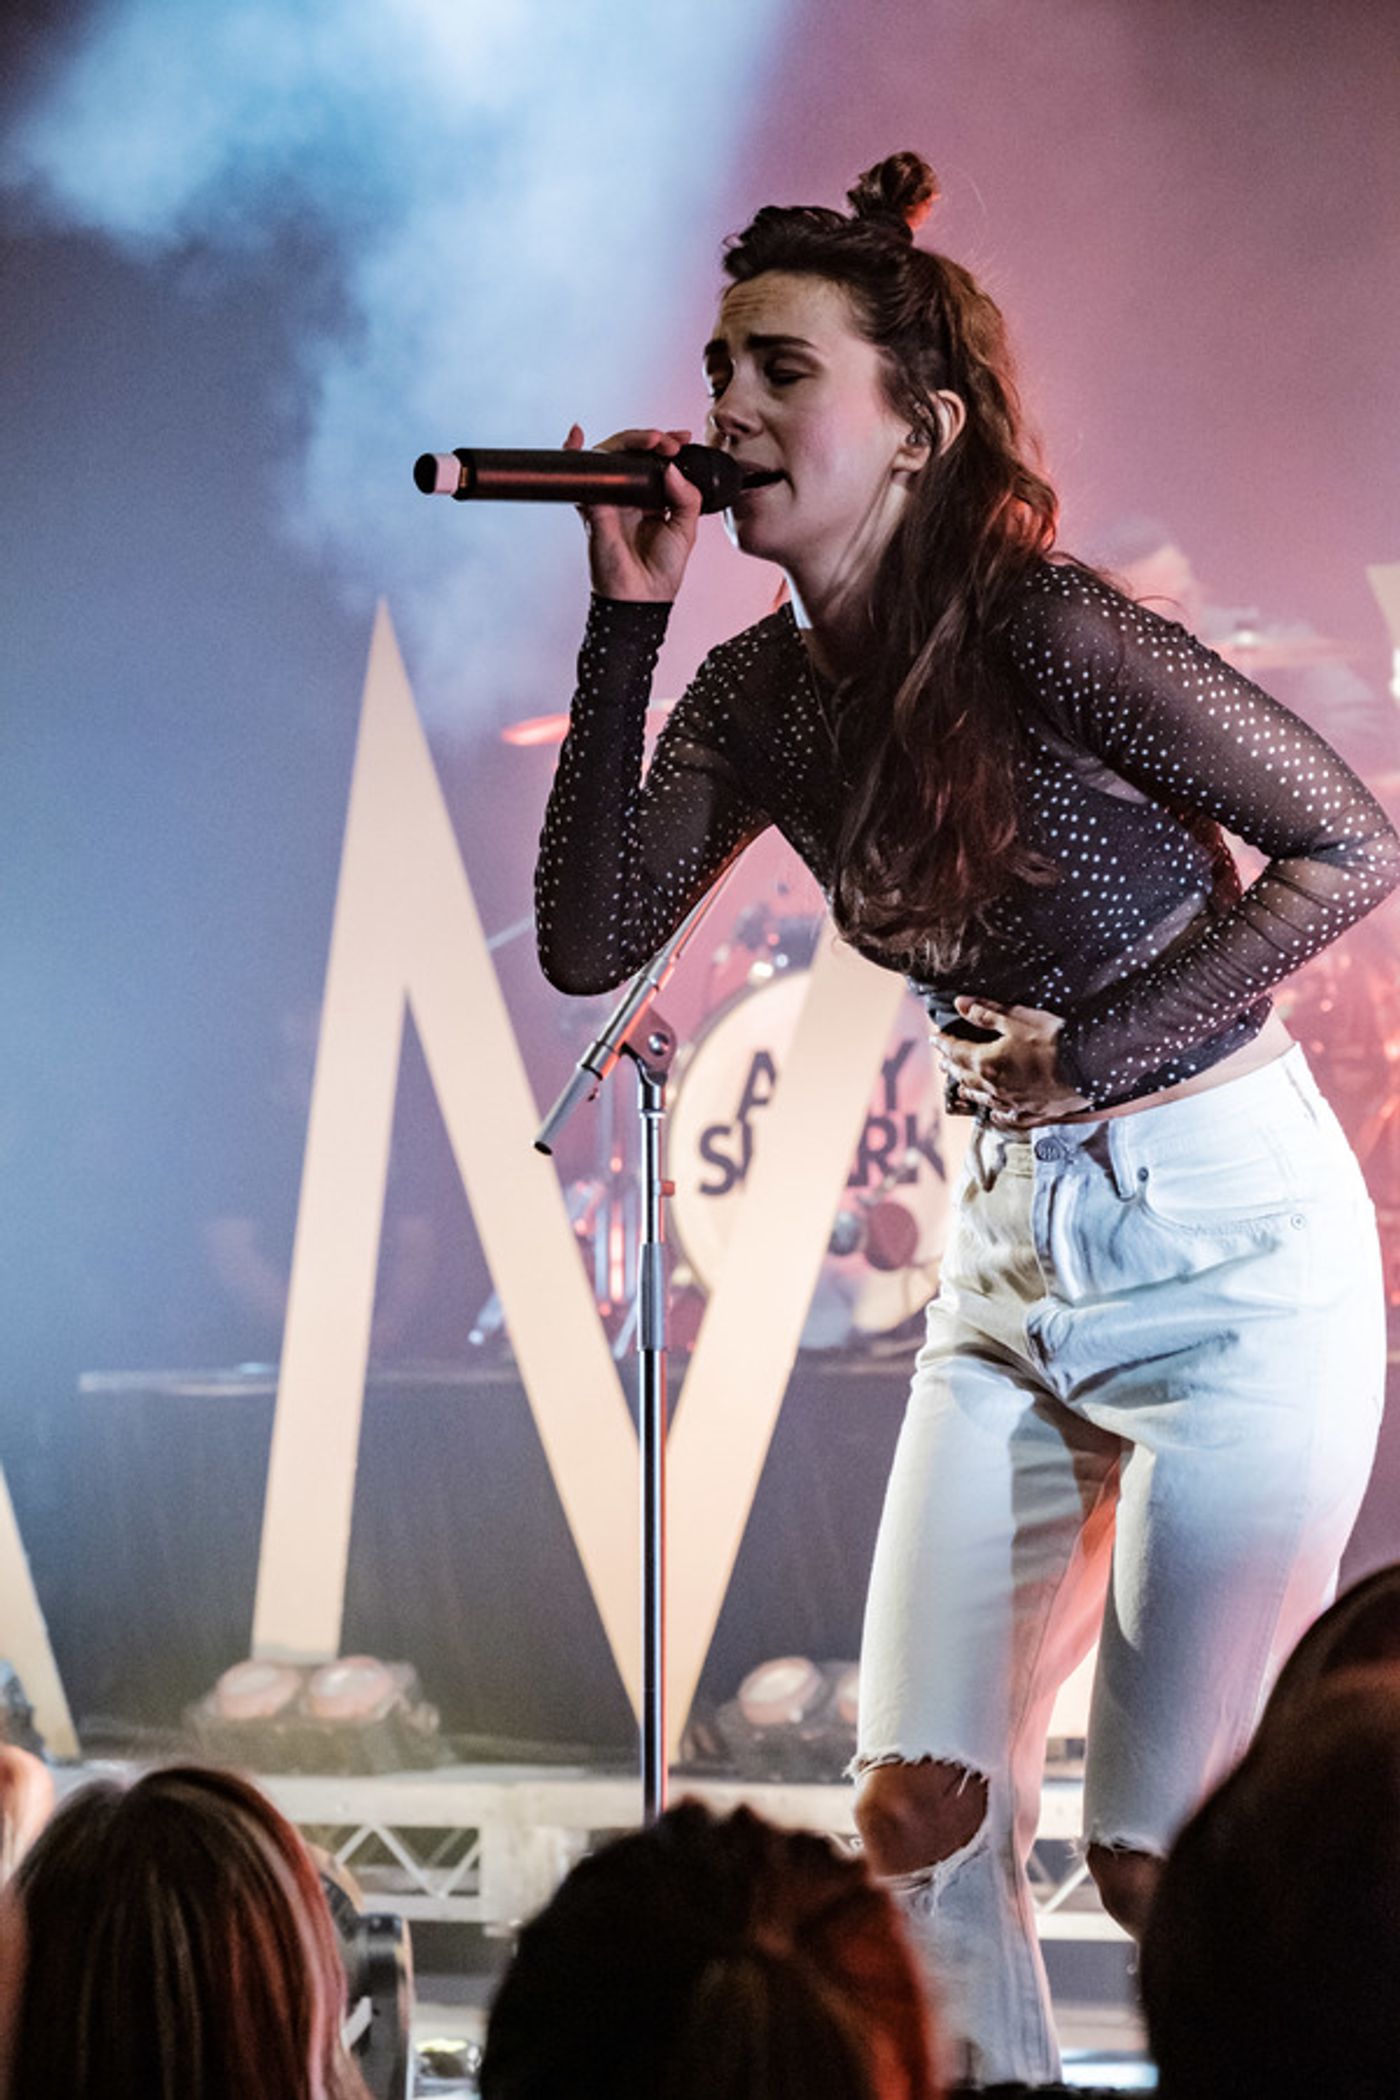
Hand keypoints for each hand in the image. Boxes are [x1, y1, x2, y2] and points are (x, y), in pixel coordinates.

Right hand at [565, 423, 701, 603]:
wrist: (642, 596)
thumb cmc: (662, 570)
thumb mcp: (686, 528)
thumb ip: (687, 496)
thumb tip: (671, 467)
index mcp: (651, 499)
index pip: (653, 461)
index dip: (665, 445)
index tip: (682, 439)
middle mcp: (628, 495)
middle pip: (631, 453)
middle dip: (650, 438)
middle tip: (669, 441)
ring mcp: (609, 499)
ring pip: (610, 457)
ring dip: (628, 440)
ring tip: (652, 440)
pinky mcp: (593, 507)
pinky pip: (582, 477)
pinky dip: (574, 454)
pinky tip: (576, 436)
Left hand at [933, 996, 1090, 1125]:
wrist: (1088, 1068)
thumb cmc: (1053, 1040)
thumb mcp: (1018, 1019)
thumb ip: (986, 1013)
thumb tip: (960, 1004)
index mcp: (986, 1062)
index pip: (956, 1052)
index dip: (944, 1044)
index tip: (935, 1038)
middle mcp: (994, 1087)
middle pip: (964, 1076)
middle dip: (952, 1065)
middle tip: (943, 1060)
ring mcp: (1012, 1103)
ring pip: (982, 1098)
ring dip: (968, 1089)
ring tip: (960, 1085)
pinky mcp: (1032, 1113)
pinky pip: (1008, 1116)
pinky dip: (996, 1113)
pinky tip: (994, 1113)